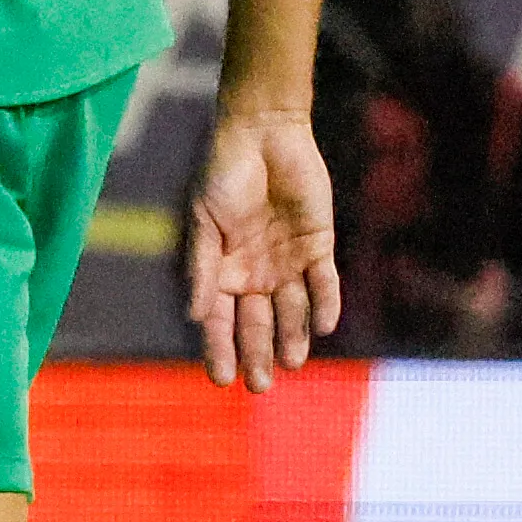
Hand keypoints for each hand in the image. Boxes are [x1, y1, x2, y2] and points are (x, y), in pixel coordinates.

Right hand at [186, 107, 341, 389]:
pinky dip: (325, 304)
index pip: (221, 321)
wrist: (262, 135)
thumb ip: (202, 269)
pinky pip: (324, 282)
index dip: (220, 350)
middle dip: (258, 354)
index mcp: (222, 270)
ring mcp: (288, 261)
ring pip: (293, 310)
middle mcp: (255, 273)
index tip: (221, 379)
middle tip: (262, 386)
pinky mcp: (319, 245)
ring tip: (293, 362)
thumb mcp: (204, 222)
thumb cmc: (223, 175)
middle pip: (258, 323)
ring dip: (293, 336)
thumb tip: (196, 316)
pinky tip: (323, 326)